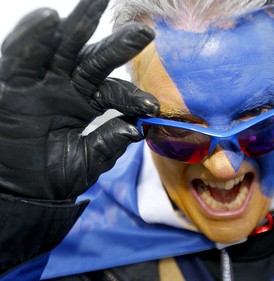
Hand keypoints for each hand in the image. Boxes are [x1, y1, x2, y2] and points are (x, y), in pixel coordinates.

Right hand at [0, 0, 158, 199]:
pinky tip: (49, 19)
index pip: (113, 90)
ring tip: (98, 1)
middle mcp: (66, 86)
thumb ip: (109, 144)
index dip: (131, 96)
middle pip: (94, 58)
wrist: (19, 191)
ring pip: (61, 47)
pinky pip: (21, 59)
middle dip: (118, 44)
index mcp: (86, 102)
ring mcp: (41, 83)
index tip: (151, 107)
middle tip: (146, 32)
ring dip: (78, 24)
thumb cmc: (52, 175)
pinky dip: (33, 39)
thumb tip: (134, 130)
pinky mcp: (11, 85)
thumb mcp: (87, 161)